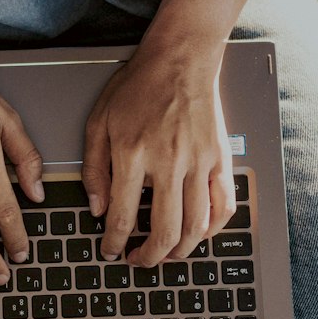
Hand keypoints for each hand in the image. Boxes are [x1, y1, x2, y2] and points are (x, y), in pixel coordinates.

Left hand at [80, 41, 236, 265]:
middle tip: (138, 260)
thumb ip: (94, 167)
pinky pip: (224, 205)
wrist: (181, 58)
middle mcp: (168, 162)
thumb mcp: (99, 121)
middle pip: (165, 231)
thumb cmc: (138, 85)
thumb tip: (98, 208)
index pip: (123, 217)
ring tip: (167, 254)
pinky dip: (213, 228)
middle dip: (149, 257)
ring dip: (181, 250)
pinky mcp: (220, 158)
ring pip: (196, 226)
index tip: (111, 252)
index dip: (115, 244)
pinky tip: (199, 233)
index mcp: (133, 154)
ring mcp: (199, 162)